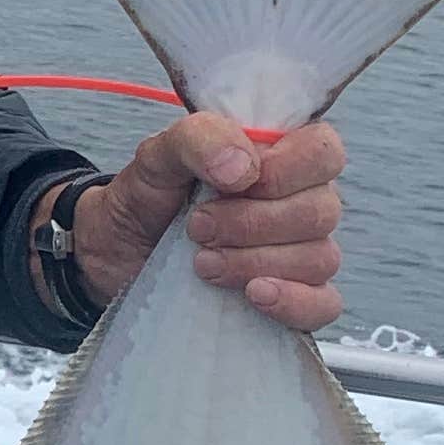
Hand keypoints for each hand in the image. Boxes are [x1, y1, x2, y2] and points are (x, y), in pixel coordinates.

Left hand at [67, 111, 347, 333]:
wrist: (119, 251)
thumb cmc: (150, 195)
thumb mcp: (159, 155)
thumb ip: (199, 139)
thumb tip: (244, 168)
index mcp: (284, 154)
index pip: (324, 153)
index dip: (286, 170)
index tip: (232, 182)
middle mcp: (303, 200)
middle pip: (320, 211)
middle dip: (252, 223)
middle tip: (196, 226)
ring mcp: (303, 251)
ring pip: (319, 258)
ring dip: (254, 261)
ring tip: (202, 262)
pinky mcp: (294, 298)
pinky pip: (324, 305)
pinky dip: (294, 302)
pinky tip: (254, 295)